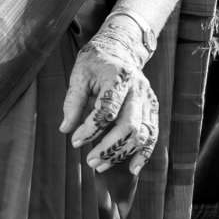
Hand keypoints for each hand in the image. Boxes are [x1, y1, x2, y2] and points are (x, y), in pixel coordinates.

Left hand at [63, 60, 159, 175]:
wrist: (120, 50)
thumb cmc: (95, 64)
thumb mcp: (79, 75)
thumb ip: (72, 101)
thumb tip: (65, 129)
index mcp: (118, 78)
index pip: (107, 110)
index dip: (90, 129)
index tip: (74, 141)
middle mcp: (138, 90)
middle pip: (128, 125)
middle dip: (108, 147)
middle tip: (89, 161)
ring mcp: (148, 100)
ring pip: (141, 134)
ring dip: (121, 154)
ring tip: (100, 166)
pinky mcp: (153, 109)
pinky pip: (152, 135)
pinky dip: (144, 153)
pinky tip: (133, 168)